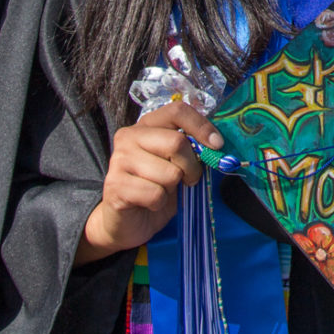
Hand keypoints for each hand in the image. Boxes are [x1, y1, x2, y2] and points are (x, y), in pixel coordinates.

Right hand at [76, 101, 224, 264]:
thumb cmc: (156, 188)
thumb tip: (217, 145)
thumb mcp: (177, 164)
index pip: (177, 111)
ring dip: (172, 188)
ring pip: (169, 173)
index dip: (201, 127)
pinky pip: (155, 194)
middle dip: (191, 166)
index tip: (217, 145)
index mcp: (146, 125)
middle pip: (176, 142)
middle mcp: (129, 137)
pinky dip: (159, 203)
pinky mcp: (115, 185)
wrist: (125, 222)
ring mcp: (119, 160)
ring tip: (160, 190)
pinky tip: (149, 203)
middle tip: (188, 179)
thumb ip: (191, 150)